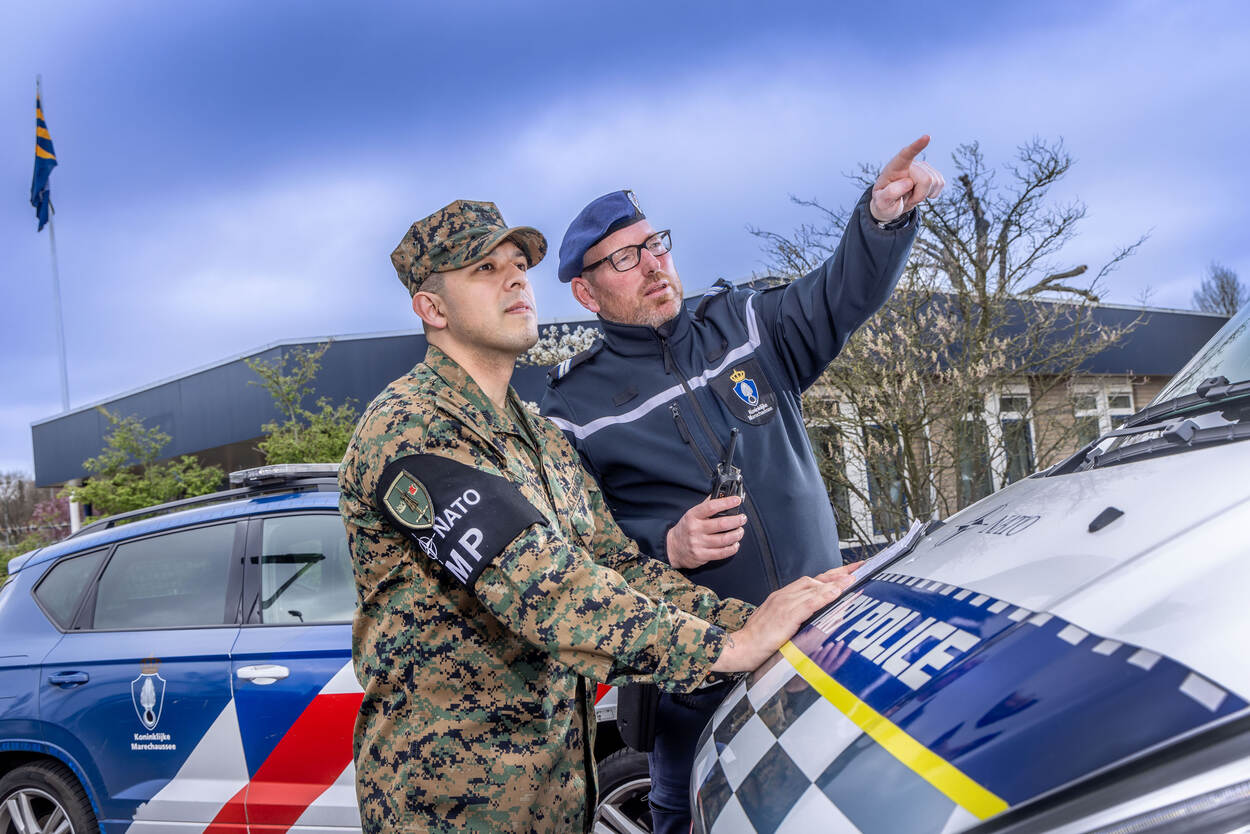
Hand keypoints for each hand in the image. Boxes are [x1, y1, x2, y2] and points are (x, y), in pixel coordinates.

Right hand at [666, 496, 746, 569]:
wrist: (673, 548)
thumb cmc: (686, 529)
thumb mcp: (692, 514)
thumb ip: (706, 505)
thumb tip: (721, 495)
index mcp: (692, 516)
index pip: (711, 507)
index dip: (726, 502)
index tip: (737, 500)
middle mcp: (695, 529)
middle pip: (721, 524)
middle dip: (736, 520)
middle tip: (742, 518)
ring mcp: (698, 543)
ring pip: (724, 539)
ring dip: (737, 534)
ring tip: (740, 531)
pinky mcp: (702, 555)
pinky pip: (722, 553)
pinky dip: (732, 548)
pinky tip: (735, 544)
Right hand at [711, 565, 856, 672]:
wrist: (740, 649)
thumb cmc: (758, 641)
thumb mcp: (779, 627)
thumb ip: (796, 618)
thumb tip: (818, 618)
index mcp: (782, 598)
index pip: (811, 582)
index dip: (831, 576)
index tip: (849, 571)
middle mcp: (784, 596)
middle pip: (815, 580)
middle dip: (838, 574)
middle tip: (859, 569)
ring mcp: (784, 604)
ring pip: (813, 588)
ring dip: (835, 583)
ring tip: (854, 579)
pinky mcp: (785, 615)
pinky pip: (808, 602)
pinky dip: (823, 596)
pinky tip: (837, 592)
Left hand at [870, 135, 945, 223]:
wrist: (891, 205)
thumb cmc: (884, 203)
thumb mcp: (881, 203)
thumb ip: (889, 194)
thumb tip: (908, 181)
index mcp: (893, 168)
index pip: (905, 155)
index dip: (916, 146)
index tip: (927, 137)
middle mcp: (910, 164)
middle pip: (926, 179)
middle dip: (919, 195)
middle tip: (906, 199)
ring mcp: (922, 167)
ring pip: (935, 182)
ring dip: (924, 195)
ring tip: (910, 195)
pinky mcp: (933, 173)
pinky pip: (941, 183)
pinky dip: (932, 194)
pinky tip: (920, 193)